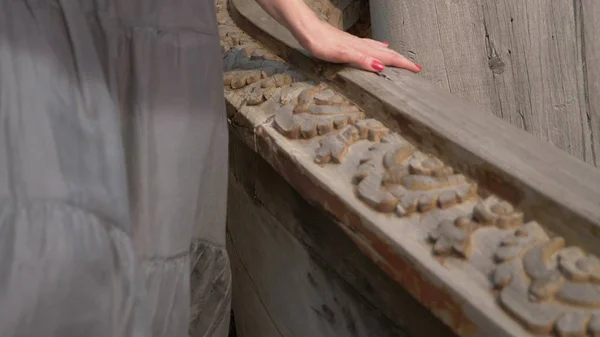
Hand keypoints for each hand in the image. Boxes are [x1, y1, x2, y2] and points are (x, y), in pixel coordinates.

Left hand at [297, 20, 421, 72]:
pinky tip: (379, 46)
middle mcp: (361, 45)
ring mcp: (355, 43)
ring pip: (379, 49)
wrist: (307, 29)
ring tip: (401, 59)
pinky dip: (378, 48)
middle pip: (387, 53)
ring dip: (392, 55)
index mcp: (362, 49)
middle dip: (402, 60)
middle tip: (415, 67)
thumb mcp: (341, 55)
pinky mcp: (348, 42)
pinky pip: (369, 45)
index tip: (416, 69)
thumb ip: (361, 60)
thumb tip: (381, 66)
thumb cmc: (320, 42)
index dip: (402, 64)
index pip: (388, 57)